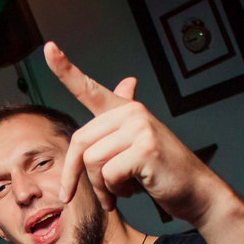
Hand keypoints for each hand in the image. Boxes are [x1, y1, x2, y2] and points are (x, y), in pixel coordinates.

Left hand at [44, 41, 220, 223]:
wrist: (196, 191)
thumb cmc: (161, 171)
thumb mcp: (138, 142)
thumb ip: (122, 120)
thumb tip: (127, 81)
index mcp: (124, 110)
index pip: (89, 88)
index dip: (65, 69)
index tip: (48, 48)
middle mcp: (132, 112)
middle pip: (80, 142)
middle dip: (74, 175)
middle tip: (76, 195)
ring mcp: (140, 127)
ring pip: (91, 161)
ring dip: (101, 187)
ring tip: (119, 192)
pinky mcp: (145, 148)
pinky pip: (109, 174)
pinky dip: (115, 191)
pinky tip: (132, 190)